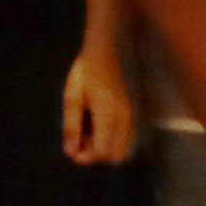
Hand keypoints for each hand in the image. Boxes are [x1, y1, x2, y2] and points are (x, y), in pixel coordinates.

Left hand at [58, 49, 144, 169]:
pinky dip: (114, 140)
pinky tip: (100, 125)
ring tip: (88, 131)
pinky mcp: (136, 112)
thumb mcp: (72, 95)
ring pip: (124, 149)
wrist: (109, 48)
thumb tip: (70, 152)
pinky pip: (128, 139)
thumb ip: (71, 125)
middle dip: (97, 155)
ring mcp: (133, 116)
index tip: (72, 150)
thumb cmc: (87, 69)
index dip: (86, 158)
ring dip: (106, 148)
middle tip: (80, 140)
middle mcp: (125, 119)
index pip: (103, 152)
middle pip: (116, 156)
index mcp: (108, 114)